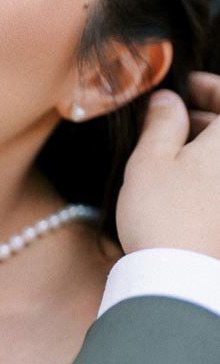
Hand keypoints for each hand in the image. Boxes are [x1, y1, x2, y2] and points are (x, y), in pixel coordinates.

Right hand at [116, 74, 219, 255]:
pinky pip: (219, 186)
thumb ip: (162, 121)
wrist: (178, 277)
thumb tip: (167, 100)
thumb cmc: (163, 213)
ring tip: (170, 154)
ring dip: (206, 148)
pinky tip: (182, 184)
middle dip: (205, 119)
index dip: (207, 87)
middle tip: (169, 121)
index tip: (183, 87)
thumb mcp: (150, 159)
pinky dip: (209, 176)